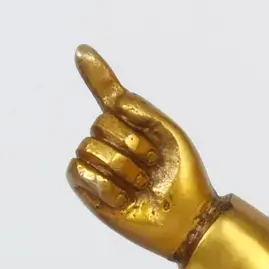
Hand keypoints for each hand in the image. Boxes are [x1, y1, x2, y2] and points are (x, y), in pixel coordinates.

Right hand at [66, 45, 215, 258]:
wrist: (190, 218)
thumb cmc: (185, 178)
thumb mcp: (170, 134)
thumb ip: (141, 109)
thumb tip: (115, 98)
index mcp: (134, 127)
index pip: (110, 97)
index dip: (96, 74)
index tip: (82, 51)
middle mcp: (114, 143)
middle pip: (100, 123)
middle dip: (130, 144)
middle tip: (154, 167)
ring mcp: (101, 167)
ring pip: (89, 147)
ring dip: (122, 168)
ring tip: (143, 186)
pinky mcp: (91, 192)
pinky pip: (78, 170)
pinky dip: (102, 184)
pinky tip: (124, 199)